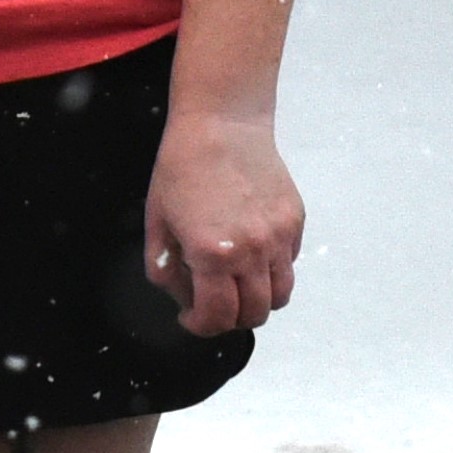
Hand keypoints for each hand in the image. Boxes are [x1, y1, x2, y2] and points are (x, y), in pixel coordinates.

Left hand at [143, 107, 302, 337]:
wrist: (222, 125)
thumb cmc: (183, 169)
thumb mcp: (157, 224)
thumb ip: (165, 271)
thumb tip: (184, 301)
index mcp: (212, 253)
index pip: (217, 317)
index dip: (201, 326)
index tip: (192, 319)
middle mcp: (252, 250)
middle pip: (254, 314)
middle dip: (230, 319)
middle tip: (213, 305)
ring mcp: (279, 237)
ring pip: (279, 295)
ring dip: (257, 301)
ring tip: (236, 286)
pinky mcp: (294, 221)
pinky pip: (289, 263)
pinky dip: (272, 271)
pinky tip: (249, 253)